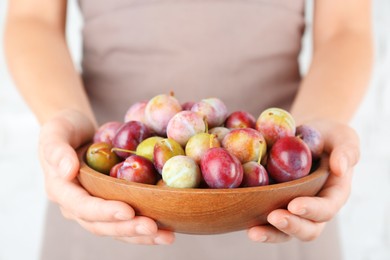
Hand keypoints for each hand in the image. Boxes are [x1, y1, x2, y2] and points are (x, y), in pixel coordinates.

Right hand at [39, 109, 174, 244]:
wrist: (75, 130)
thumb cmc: (64, 128)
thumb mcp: (56, 131)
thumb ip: (57, 150)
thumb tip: (67, 171)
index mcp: (61, 190)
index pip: (82, 206)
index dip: (104, 211)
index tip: (127, 211)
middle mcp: (76, 205)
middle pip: (101, 224)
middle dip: (127, 228)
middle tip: (153, 227)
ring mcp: (93, 207)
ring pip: (116, 228)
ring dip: (140, 235)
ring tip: (166, 236)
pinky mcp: (109, 204)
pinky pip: (126, 220)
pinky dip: (144, 227)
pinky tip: (166, 229)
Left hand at [247, 119, 358, 242]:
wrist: (307, 134)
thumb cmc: (328, 136)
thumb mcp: (343, 137)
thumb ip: (347, 151)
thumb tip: (340, 168)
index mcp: (333, 194)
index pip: (326, 209)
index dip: (312, 210)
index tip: (295, 205)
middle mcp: (314, 208)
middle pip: (307, 229)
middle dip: (290, 226)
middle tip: (273, 217)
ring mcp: (293, 208)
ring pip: (285, 231)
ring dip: (270, 233)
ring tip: (252, 232)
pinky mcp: (274, 203)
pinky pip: (266, 218)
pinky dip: (255, 221)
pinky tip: (239, 217)